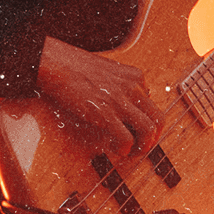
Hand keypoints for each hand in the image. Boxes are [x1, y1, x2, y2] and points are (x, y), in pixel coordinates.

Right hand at [36, 36, 162, 157]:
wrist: (55, 62)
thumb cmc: (74, 65)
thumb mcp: (108, 69)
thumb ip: (121, 84)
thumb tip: (126, 104)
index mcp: (135, 76)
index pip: (152, 104)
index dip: (146, 121)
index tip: (137, 129)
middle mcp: (133, 87)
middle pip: (158, 118)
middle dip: (154, 137)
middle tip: (142, 146)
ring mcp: (120, 100)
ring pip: (149, 130)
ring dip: (143, 146)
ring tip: (132, 151)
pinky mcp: (105, 113)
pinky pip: (126, 139)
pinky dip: (124, 149)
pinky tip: (115, 149)